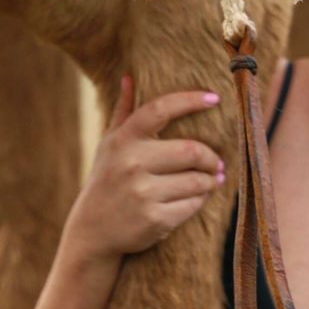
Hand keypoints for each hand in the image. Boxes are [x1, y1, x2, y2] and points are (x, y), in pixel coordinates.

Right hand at [68, 78, 228, 258]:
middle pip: (191, 150)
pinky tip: (198, 197)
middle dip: (211, 157)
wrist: (92, 231)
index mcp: (123, 140)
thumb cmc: (106, 180)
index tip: (214, 98)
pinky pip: (193, 205)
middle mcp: (132, 163)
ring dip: (210, 180)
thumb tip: (128, 76)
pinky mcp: (155, 219)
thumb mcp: (109, 144)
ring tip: (211, 179)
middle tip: (216, 162)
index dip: (190, 100)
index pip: (161, 109)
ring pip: (197, 181)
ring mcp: (143, 193)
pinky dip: (200, 200)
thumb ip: (123, 111)